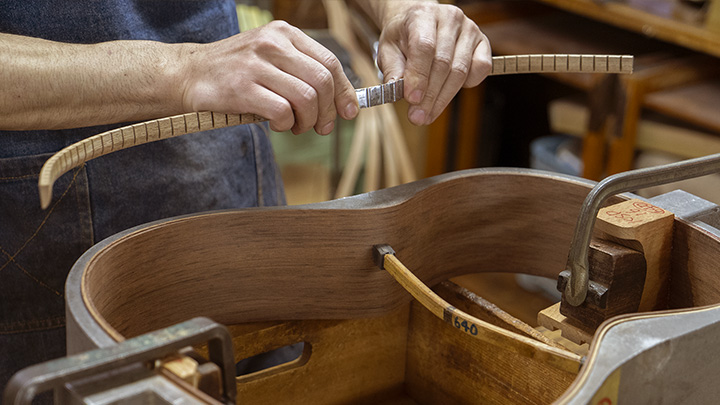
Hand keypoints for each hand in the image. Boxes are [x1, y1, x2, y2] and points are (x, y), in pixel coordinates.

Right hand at [181, 21, 358, 134]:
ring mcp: (256, 64)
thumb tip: (340, 100)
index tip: (349, 111)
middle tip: (321, 127)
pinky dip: (286, 124)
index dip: (344, 91)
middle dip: (328, 111)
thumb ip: (302, 72)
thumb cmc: (235, 71)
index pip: (329, 62)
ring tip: (296, 126)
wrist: (188, 74)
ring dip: (307, 121)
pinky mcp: (242, 88)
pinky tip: (277, 124)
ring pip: (306, 98)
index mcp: (284, 33)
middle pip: (322, 81)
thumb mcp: (270, 58)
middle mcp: (272, 43)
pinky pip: (282, 112)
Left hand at [376, 2, 491, 124]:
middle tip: (417, 117)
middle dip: (429, 96)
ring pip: (460, 71)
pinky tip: (448, 92)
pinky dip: (468, 85)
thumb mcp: (388, 49)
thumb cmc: (404, 36)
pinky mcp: (482, 42)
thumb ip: (392, 69)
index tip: (412, 99)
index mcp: (423, 15)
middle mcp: (450, 19)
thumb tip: (397, 90)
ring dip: (443, 98)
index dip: (419, 76)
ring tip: (427, 115)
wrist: (419, 21)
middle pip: (443, 64)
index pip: (424, 47)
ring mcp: (469, 29)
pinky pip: (481, 69)